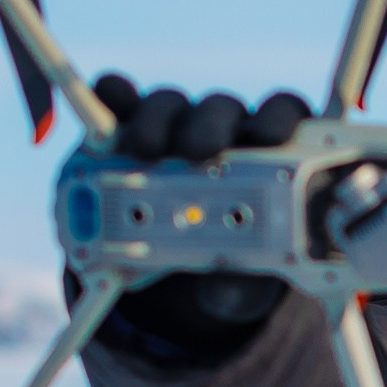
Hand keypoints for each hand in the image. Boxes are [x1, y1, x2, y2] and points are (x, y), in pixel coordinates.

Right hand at [77, 72, 315, 355]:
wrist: (172, 276)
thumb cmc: (226, 269)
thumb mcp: (238, 281)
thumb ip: (240, 283)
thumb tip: (226, 290)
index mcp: (266, 159)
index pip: (281, 116)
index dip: (276, 119)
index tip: (268, 137)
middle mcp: (221, 134)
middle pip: (222, 109)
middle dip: (211, 124)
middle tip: (199, 149)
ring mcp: (170, 129)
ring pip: (171, 104)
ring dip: (159, 119)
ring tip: (144, 149)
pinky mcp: (121, 130)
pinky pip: (117, 99)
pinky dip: (112, 97)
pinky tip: (106, 105)